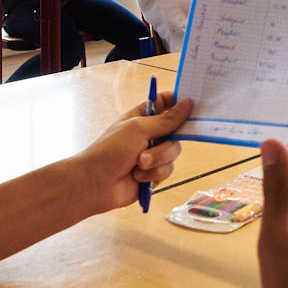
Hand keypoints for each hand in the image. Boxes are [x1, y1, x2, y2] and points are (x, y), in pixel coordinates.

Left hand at [66, 95, 188, 215]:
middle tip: (153, 145)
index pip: (166, 103)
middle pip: (177, 132)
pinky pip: (167, 170)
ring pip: (173, 153)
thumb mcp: (139, 128)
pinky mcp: (154, 174)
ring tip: (138, 164)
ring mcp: (152, 154)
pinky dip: (153, 174)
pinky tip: (137, 177)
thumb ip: (167, 119)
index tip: (192, 106)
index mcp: (143, 116)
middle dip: (165, 143)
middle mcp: (149, 134)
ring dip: (157, 160)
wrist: (96, 184)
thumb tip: (187, 103)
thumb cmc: (111, 150)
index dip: (179, 103)